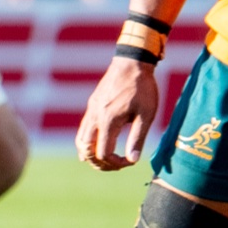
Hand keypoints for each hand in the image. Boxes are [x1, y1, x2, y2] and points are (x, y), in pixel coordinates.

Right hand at [77, 56, 158, 170]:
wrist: (132, 62)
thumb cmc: (142, 88)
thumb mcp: (146, 114)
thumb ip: (137, 138)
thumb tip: (133, 159)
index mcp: (108, 121)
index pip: (104, 153)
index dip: (116, 163)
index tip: (130, 161)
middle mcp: (95, 117)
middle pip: (86, 150)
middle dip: (100, 163)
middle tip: (116, 165)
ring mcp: (91, 111)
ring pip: (81, 140)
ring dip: (91, 153)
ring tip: (106, 159)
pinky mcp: (92, 105)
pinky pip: (83, 129)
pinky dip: (88, 142)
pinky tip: (99, 143)